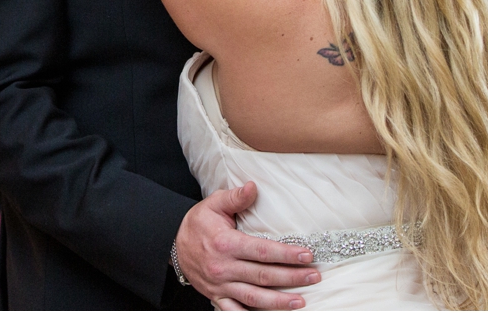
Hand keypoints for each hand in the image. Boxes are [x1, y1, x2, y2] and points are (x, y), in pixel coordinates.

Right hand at [174, 182, 318, 309]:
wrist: (173, 245)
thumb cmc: (197, 223)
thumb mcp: (213, 204)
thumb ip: (235, 198)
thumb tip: (253, 187)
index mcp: (225, 244)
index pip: (262, 251)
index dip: (286, 254)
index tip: (306, 255)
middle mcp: (224, 268)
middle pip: (263, 275)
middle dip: (291, 277)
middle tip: (314, 276)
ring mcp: (221, 286)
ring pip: (254, 298)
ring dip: (279, 302)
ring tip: (301, 300)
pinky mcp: (217, 297)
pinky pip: (235, 312)